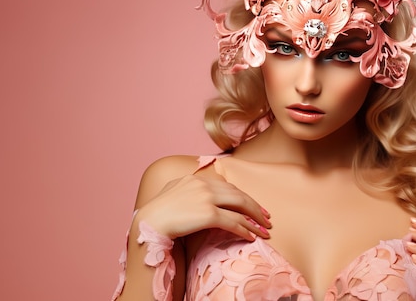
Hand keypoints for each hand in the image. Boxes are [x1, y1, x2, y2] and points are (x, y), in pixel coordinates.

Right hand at [135, 174, 271, 240]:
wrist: (149, 222)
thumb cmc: (158, 212)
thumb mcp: (173, 190)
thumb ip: (189, 187)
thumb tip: (201, 189)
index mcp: (197, 178)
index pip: (227, 186)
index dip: (243, 196)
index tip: (253, 206)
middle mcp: (205, 185)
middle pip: (238, 194)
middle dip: (255, 207)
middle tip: (266, 217)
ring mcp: (207, 198)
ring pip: (240, 207)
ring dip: (255, 219)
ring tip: (265, 229)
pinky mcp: (208, 213)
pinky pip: (233, 222)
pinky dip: (245, 230)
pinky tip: (252, 237)